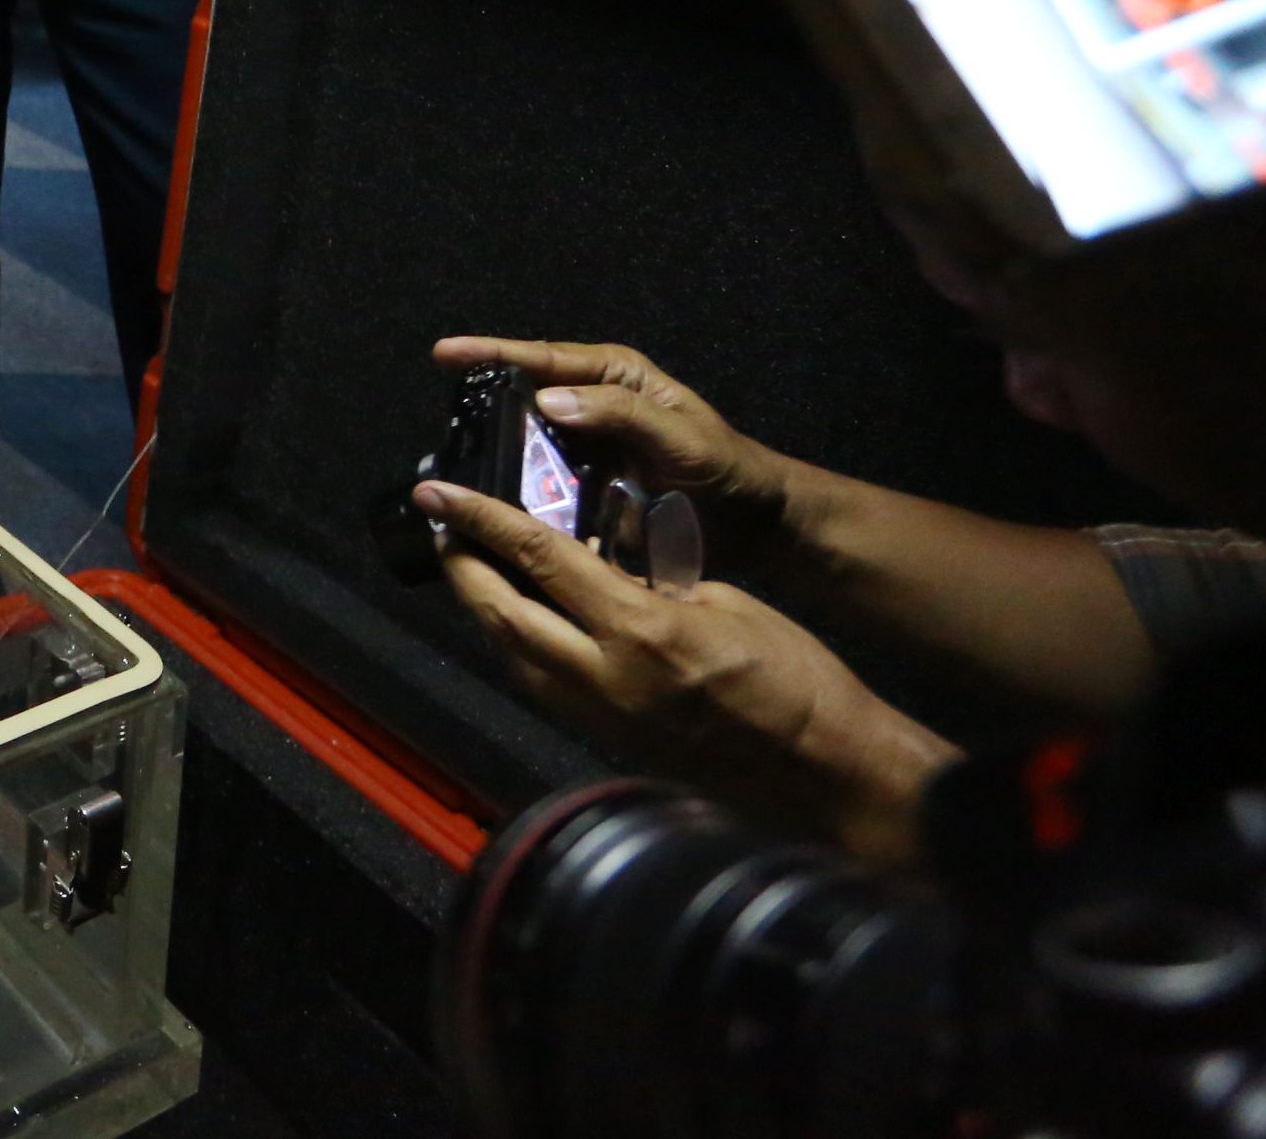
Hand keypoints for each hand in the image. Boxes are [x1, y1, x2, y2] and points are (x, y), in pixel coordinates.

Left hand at [418, 480, 958, 864]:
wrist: (827, 771)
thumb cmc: (793, 677)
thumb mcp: (722, 601)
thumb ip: (652, 575)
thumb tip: (600, 552)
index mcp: (638, 630)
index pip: (538, 559)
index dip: (481, 521)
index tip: (438, 494)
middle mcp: (604, 679)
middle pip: (501, 615)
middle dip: (462, 569)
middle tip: (443, 528)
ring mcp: (602, 718)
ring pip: (513, 655)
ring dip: (484, 609)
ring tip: (471, 566)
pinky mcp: (611, 742)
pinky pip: (544, 686)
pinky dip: (520, 646)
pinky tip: (521, 621)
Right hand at [430, 336, 799, 566]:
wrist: (751, 523)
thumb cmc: (726, 467)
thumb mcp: (681, 435)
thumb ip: (621, 412)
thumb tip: (548, 398)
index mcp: (613, 376)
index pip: (543, 358)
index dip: (492, 353)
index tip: (445, 353)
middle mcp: (589, 405)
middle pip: (522, 397)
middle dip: (480, 403)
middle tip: (441, 417)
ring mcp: (582, 449)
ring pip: (523, 443)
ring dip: (492, 455)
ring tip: (450, 466)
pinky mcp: (581, 488)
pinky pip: (539, 485)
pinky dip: (514, 492)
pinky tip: (485, 505)